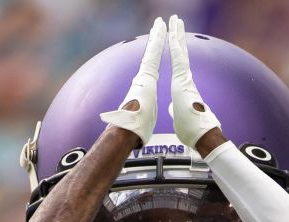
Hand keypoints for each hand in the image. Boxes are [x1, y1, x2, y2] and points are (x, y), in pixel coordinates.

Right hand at [99, 17, 165, 146]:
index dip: (154, 55)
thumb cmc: (135, 129)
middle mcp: (142, 79)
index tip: (157, 43)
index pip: (152, 68)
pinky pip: (153, 54)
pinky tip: (159, 31)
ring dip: (156, 36)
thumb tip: (140, 120)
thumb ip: (143, 115)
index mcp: (145, 88)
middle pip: (151, 55)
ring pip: (151, 52)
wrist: (127, 131)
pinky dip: (156, 42)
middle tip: (158, 25)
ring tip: (160, 22)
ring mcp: (143, 76)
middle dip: (155, 40)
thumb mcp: (143, 120)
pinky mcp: (146, 76)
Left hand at [167, 14, 221, 148]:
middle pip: (182, 53)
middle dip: (179, 36)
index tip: (176, 38)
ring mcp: (186, 78)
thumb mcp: (180, 119)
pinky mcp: (183, 80)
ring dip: (177, 35)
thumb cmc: (193, 130)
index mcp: (184, 87)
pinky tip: (173, 33)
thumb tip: (174, 109)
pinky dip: (175, 46)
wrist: (203, 135)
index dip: (178, 51)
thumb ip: (177, 111)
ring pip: (180, 52)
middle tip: (177, 21)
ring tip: (175, 19)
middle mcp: (187, 79)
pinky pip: (178, 58)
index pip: (179, 64)